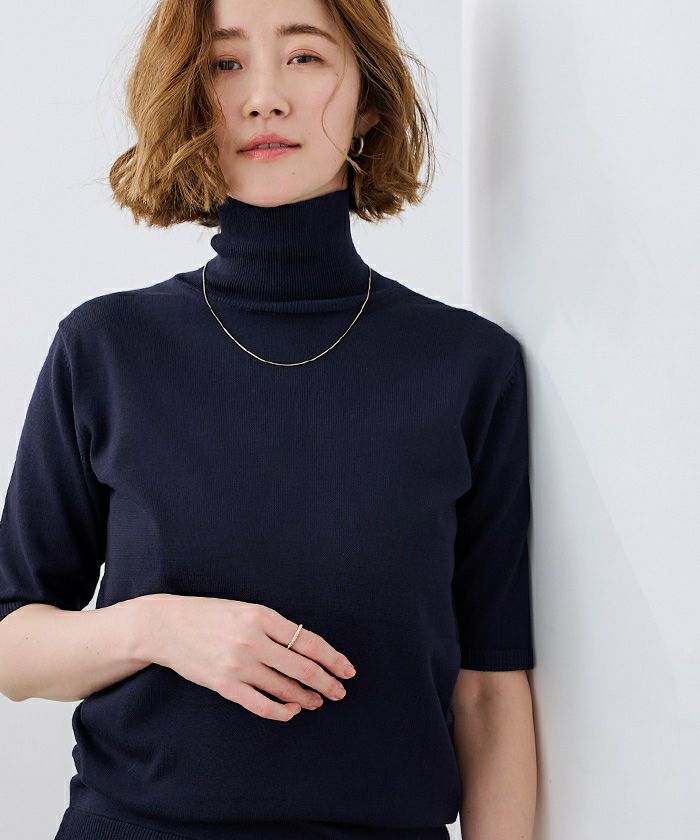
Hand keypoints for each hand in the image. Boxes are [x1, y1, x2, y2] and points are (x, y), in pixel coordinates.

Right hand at [135, 593, 355, 720]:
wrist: (166, 626)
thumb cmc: (210, 615)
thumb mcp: (246, 610)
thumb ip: (275, 628)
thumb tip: (307, 651)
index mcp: (262, 616)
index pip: (309, 642)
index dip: (333, 659)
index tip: (347, 670)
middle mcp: (253, 640)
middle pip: (302, 668)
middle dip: (327, 683)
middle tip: (340, 692)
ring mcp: (238, 665)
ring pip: (285, 688)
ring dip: (306, 698)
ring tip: (318, 701)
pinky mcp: (224, 685)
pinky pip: (260, 704)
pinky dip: (281, 711)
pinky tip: (292, 711)